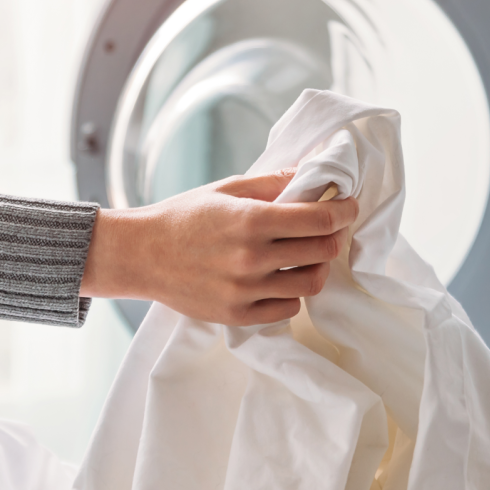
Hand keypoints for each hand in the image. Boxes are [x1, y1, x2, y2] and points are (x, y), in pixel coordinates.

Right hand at [79, 169, 358, 324]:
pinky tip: (282, 279)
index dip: (344, 211)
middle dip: (334, 237)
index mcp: (252, 221)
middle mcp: (252, 258)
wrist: (140, 254)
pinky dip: (292, 294)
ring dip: (317, 268)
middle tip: (330, 229)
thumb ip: (273, 183)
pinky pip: (287, 309)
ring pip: (310, 284)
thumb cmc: (184, 216)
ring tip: (308, 256)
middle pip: (322, 252)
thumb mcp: (227, 189)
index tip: (349, 206)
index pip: (320, 219)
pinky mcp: (237, 315)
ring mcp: (245, 291)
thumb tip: (310, 174)